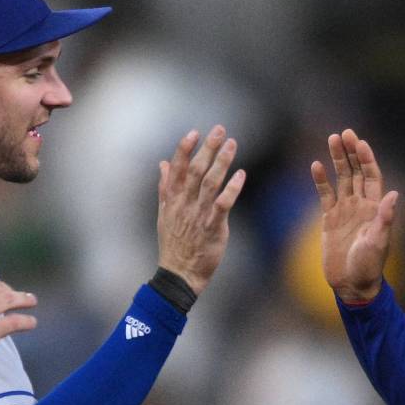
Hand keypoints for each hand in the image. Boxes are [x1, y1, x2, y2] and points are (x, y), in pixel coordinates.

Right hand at [156, 125, 247, 298]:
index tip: (194, 132)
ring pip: (211, 183)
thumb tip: (163, 163)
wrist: (179, 274)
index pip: (177, 169)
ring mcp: (198, 215)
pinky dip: (232, 188)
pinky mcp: (213, 227)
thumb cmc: (173, 244)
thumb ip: (165, 187)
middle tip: (220, 130)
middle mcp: (184, 204)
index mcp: (172, 199)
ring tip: (232, 144)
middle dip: (208, 148)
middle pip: (196, 170)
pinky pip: (223, 204)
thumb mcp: (164, 213)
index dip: (185, 149)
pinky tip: (241, 175)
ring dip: (222, 162)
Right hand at [312, 128, 399, 304]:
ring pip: (342, 178)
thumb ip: (385, 219)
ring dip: (337, 160)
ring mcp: (345, 210)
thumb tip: (394, 194)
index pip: (372, 176)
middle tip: (345, 133)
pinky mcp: (330, 219)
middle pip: (357, 172)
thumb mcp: (378, 243)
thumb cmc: (368, 266)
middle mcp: (361, 204)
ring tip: (332, 139)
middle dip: (351, 152)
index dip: (367, 159)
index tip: (360, 143)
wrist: (351, 284)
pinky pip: (325, 195)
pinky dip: (321, 180)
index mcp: (376, 208)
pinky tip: (316, 166)